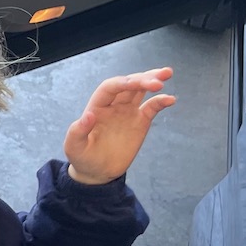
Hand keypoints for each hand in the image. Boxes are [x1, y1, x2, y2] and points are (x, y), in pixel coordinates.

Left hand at [63, 67, 176, 184]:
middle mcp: (113, 105)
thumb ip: (77, 131)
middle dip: (142, 79)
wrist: (97, 171)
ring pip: (141, 90)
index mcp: (97, 107)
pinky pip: (152, 107)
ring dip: (153, 80)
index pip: (110, 87)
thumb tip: (88, 115)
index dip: (122, 83)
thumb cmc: (82, 158)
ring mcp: (128, 111)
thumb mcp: (74, 147)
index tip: (135, 83)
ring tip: (167, 74)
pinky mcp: (140, 121)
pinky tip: (171, 100)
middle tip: (158, 81)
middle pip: (129, 85)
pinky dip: (161, 101)